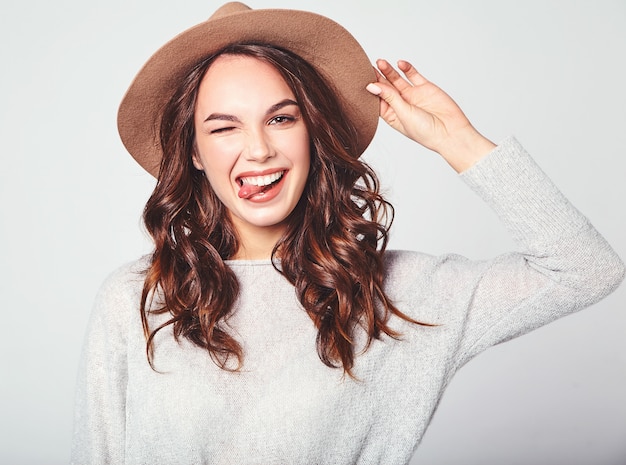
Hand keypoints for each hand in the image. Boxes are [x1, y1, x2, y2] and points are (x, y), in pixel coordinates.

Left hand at [366, 59, 494, 171]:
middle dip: (377, 78)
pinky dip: (407, 69)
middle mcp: (402, 105)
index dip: (370, 90)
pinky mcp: (425, 88)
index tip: (360, 80)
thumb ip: (389, 97)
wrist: (451, 132)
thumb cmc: (426, 132)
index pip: (377, 100)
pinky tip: (399, 63)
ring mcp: (413, 96)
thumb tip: (372, 85)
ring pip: (398, 80)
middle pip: (385, 88)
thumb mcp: (403, 114)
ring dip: (389, 71)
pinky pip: (414, 75)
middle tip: (367, 67)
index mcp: (393, 116)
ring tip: (380, 62)